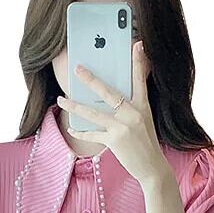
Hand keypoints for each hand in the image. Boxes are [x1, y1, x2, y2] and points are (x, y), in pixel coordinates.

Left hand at [56, 41, 170, 186]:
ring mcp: (123, 127)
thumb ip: (132, 107)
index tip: (137, 45)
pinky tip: (71, 127)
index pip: (140, 80)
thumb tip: (115, 98)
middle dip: (90, 80)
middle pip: (108, 92)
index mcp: (142, 106)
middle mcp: (133, 114)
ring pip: (93, 113)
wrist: (152, 167)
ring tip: (62, 99)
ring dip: (75, 106)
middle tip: (77, 69)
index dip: (138, 62)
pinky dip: (80, 131)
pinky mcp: (115, 141)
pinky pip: (92, 133)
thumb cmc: (146, 143)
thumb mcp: (145, 120)